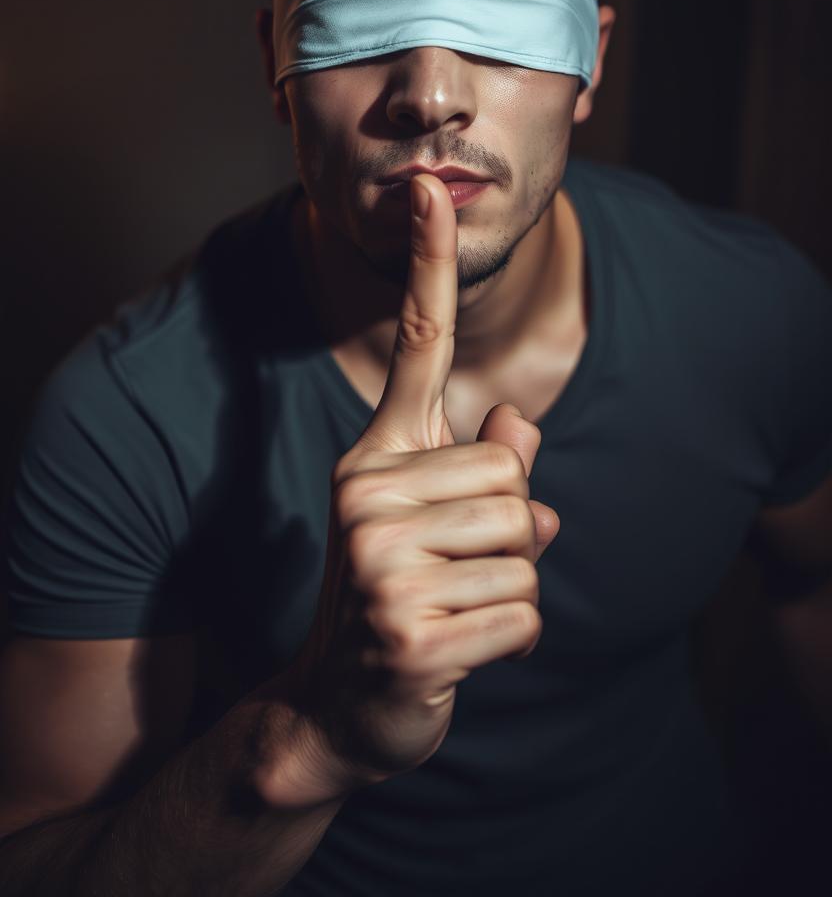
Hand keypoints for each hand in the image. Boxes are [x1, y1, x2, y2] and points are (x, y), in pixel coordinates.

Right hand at [272, 174, 558, 800]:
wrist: (340, 705)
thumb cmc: (401, 596)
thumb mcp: (435, 521)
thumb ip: (483, 466)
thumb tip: (522, 423)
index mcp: (376, 455)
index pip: (415, 346)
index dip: (426, 266)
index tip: (429, 191)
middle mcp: (367, 492)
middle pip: (514, 473)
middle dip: (512, 533)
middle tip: (457, 572)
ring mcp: (380, 563)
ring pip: (525, 545)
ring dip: (513, 588)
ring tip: (456, 609)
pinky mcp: (409, 631)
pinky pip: (525, 614)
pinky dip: (514, 642)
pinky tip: (460, 653)